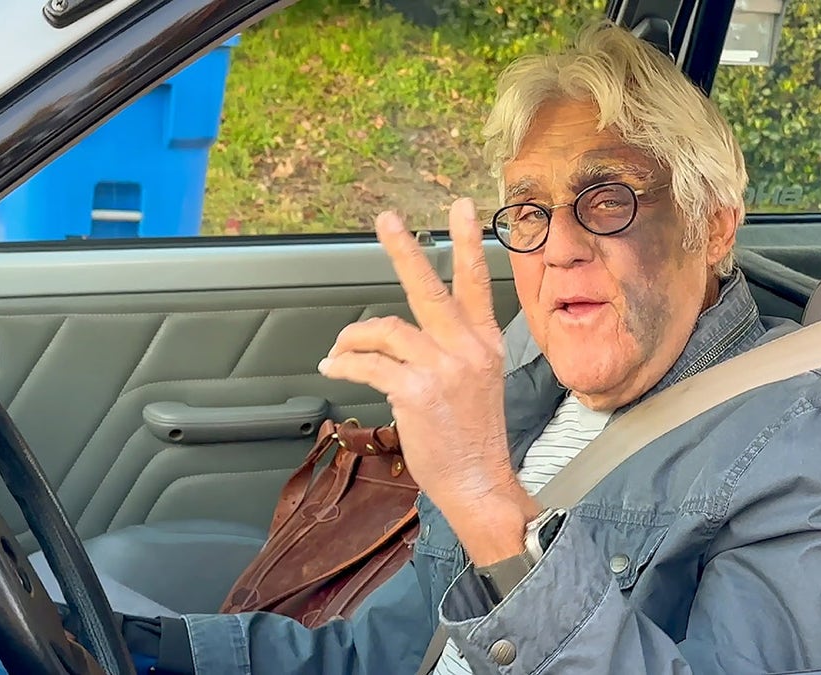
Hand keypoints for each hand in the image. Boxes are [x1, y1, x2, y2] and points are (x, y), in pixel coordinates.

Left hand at [318, 198, 539, 563]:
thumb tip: (402, 335)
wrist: (479, 482)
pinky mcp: (417, 391)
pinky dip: (345, 363)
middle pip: (429, 288)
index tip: (459, 208)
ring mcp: (443, 368)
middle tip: (387, 221)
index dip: (467, 243)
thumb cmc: (472, 439)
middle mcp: (467, 349)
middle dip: (405, 250)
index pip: (476, 283)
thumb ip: (453, 351)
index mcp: (484, 343)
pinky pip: (368, 364)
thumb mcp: (479, 383)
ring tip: (339, 349)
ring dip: (352, 338)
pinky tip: (336, 367)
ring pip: (384, 330)